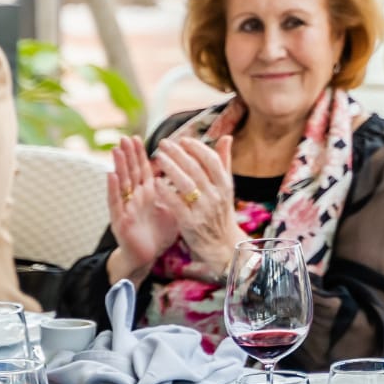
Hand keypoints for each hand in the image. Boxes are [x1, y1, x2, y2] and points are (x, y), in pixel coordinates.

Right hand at [105, 135, 182, 281]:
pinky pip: (116, 202)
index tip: (137, 137)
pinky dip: (113, 189)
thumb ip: (178, 192)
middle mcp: (136, 197)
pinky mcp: (121, 220)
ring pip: (122, 183)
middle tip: (124, 137)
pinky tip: (111, 175)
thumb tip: (193, 175)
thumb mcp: (173, 208)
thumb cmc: (159, 232)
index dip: (140, 154)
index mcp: (149, 193)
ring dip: (119, 166)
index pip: (144, 169)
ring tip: (116, 150)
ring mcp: (127, 207)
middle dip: (128, 154)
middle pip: (132, 171)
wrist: (148, 256)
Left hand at [154, 135, 238, 279]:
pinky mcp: (191, 223)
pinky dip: (166, 191)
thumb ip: (224, 162)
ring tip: (158, 157)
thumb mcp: (226, 188)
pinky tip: (156, 182)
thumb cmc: (220, 213)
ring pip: (186, 183)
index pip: (212, 160)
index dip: (197, 148)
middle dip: (178, 154)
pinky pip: (176, 203)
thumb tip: (227, 137)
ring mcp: (204, 210)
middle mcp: (216, 196)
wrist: (222, 246)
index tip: (182, 140)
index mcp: (225, 185)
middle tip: (163, 143)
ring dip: (170, 168)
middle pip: (196, 169)